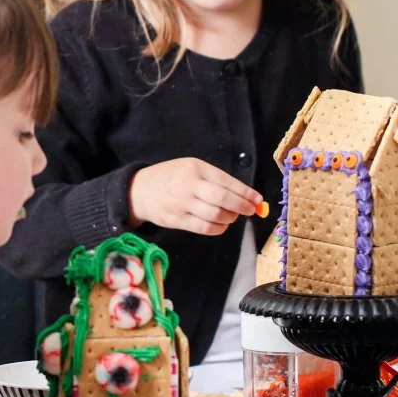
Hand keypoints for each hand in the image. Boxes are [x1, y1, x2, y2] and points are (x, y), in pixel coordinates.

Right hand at [128, 157, 264, 234]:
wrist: (139, 190)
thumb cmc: (171, 177)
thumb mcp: (191, 167)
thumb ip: (215, 179)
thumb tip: (245, 195)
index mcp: (195, 168)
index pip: (226, 182)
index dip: (246, 193)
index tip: (258, 200)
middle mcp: (189, 185)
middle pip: (223, 199)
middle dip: (242, 206)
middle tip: (250, 210)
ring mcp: (181, 204)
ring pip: (215, 215)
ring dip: (230, 218)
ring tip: (232, 216)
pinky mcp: (176, 220)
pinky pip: (204, 228)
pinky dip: (218, 228)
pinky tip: (221, 225)